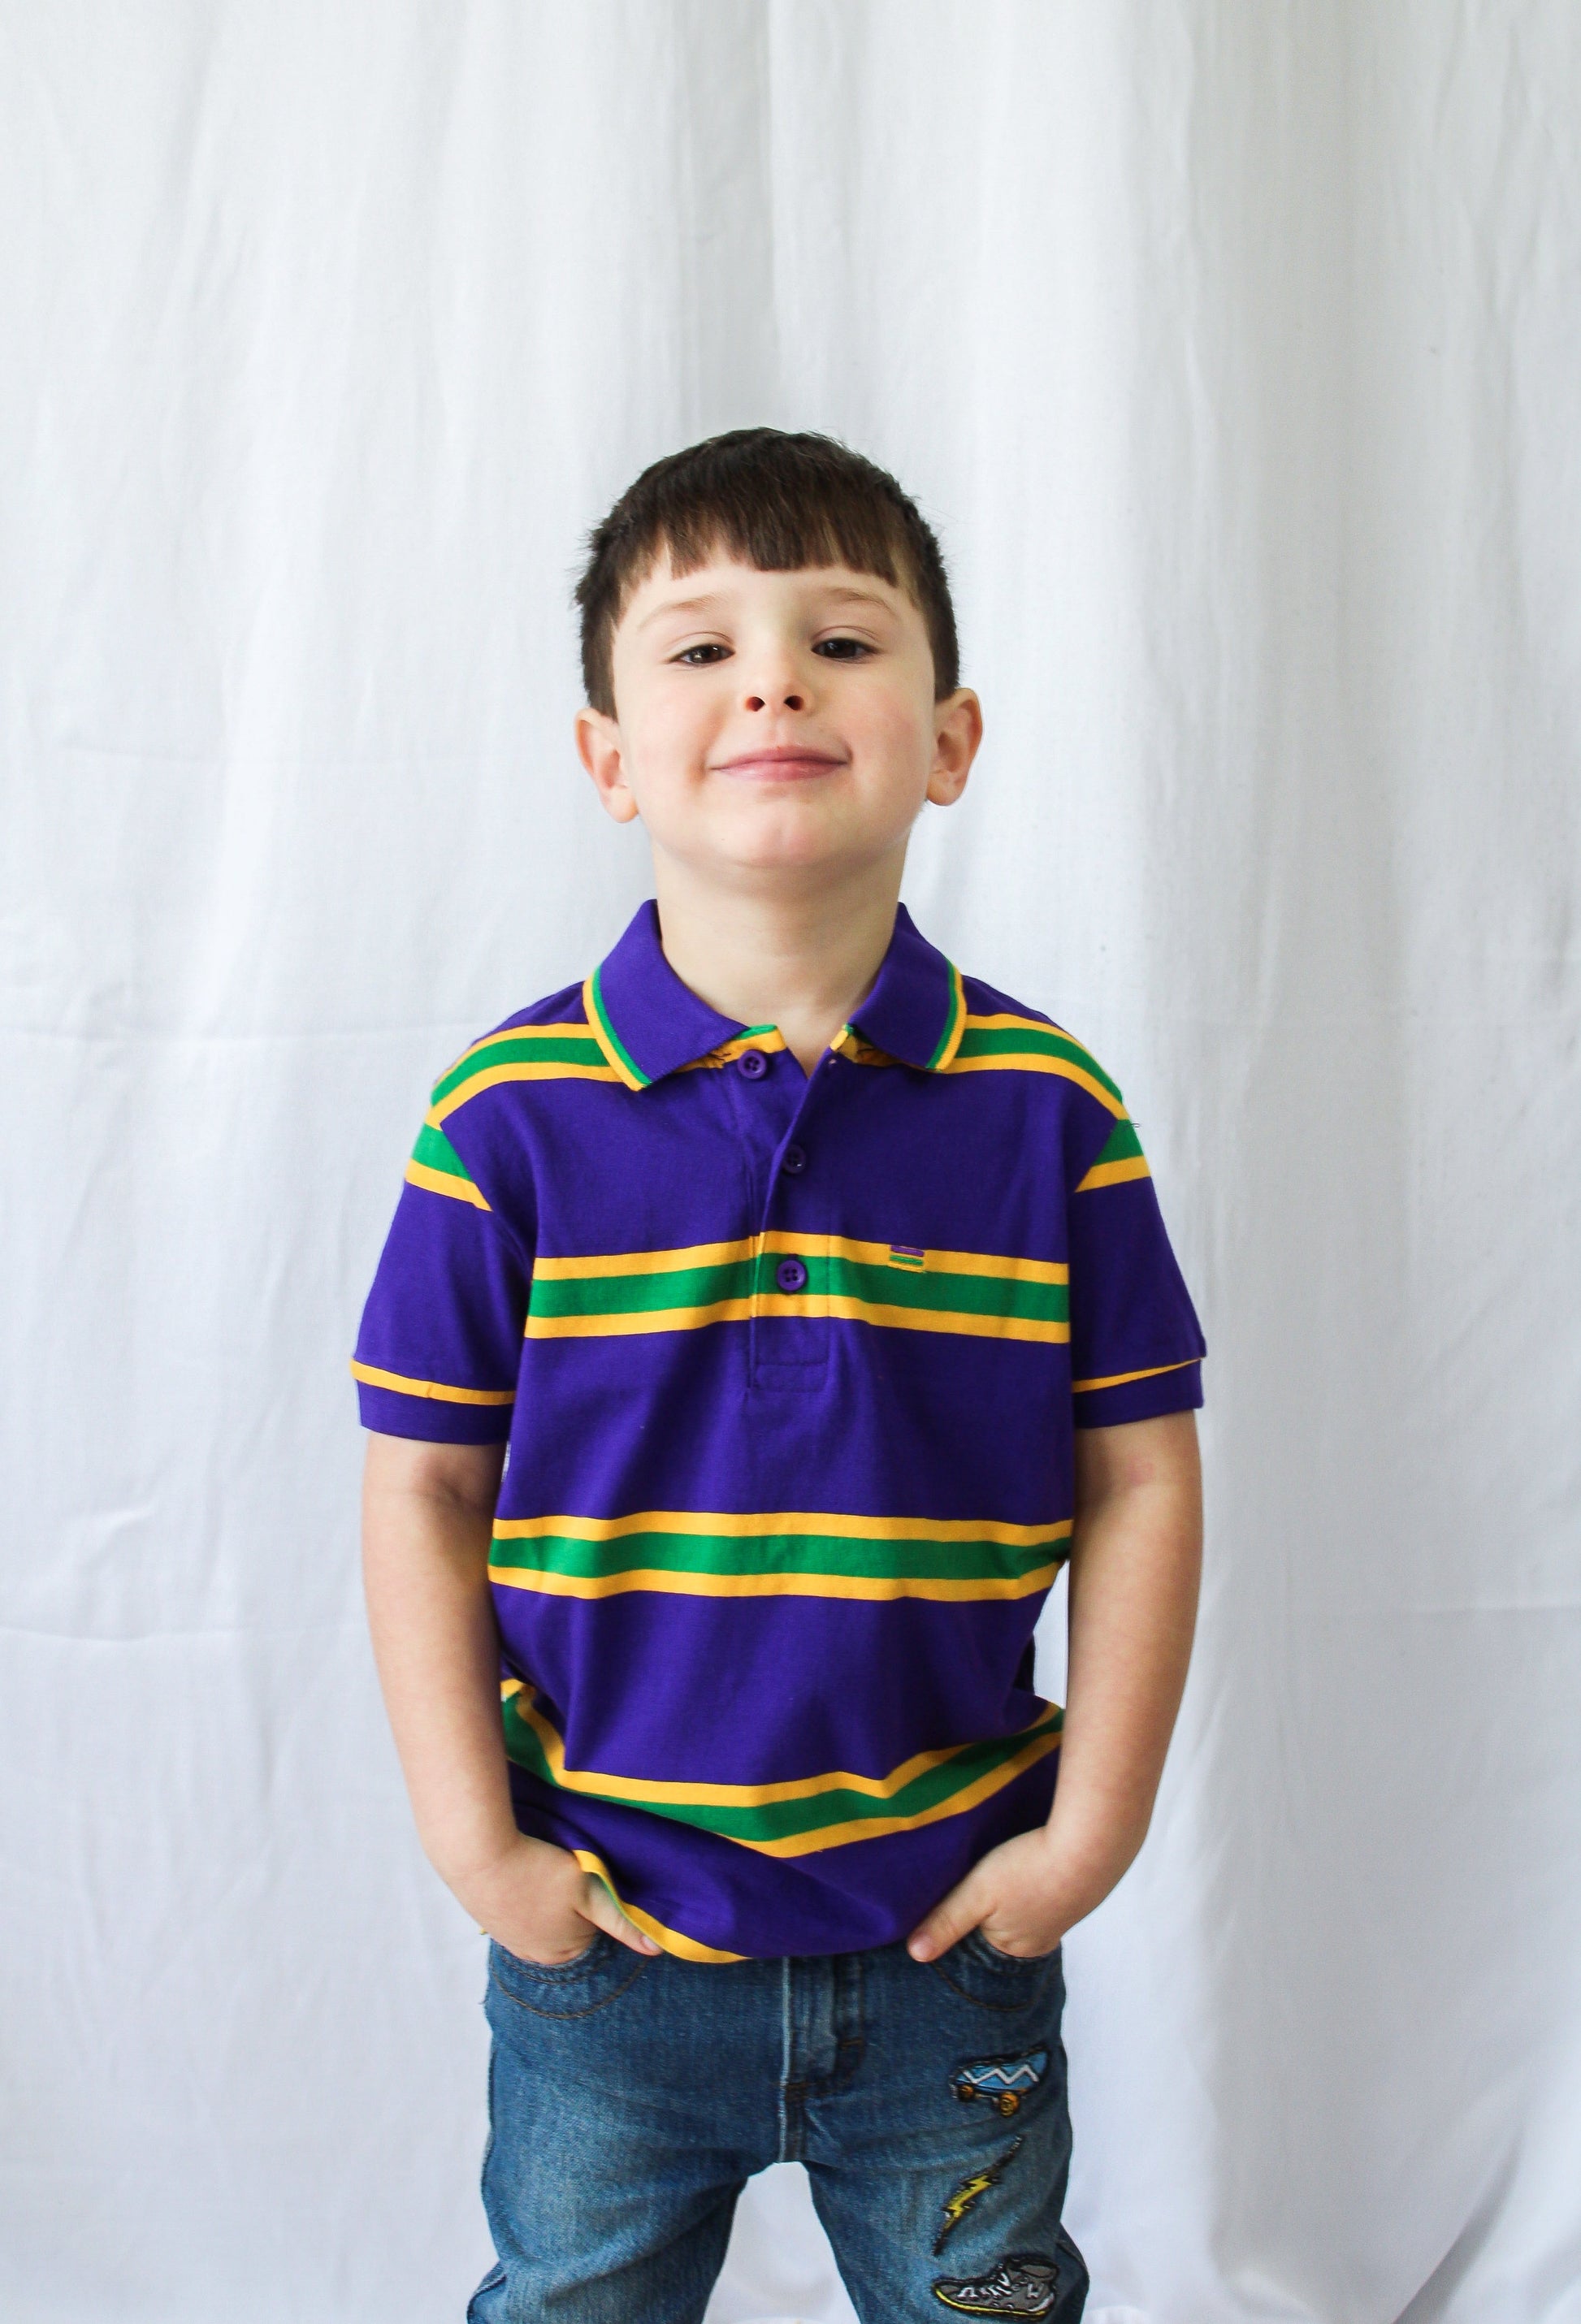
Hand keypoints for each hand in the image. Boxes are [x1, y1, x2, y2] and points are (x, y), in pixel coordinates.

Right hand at [445, 1831, 660, 1963]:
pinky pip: (520, 1910)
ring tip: (544, 1870)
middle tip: (568, 1872)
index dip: (599, 1902)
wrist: (477, 1854)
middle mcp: (534, 1955)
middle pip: (570, 1927)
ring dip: (548, 1898)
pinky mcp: (490, 1918)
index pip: (596, 1931)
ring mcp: (509, 1938)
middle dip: (573, 1904)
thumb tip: (658, 1950)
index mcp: (563, 1954)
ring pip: (544, 1917)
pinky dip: (525, 1894)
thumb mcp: (588, 1891)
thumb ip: (621, 1921)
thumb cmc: (537, 1872)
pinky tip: (524, 1874)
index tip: (593, 1879)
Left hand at [906, 1825, 1118, 1962]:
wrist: (1092, 1843)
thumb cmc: (1030, 1869)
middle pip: (1000, 1929)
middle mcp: (1041, 1941)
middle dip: (986, 1911)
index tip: (948, 1903)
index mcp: (1015, 1949)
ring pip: (1023, 1909)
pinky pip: (1044, 1892)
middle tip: (973, 1882)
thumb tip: (915, 1954)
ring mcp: (1062, 1916)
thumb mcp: (977, 1893)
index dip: (960, 1924)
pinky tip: (1026, 1864)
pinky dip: (1033, 1881)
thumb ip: (946, 1921)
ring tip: (999, 1872)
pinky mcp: (1075, 1890)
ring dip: (1010, 1894)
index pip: (976, 1945)